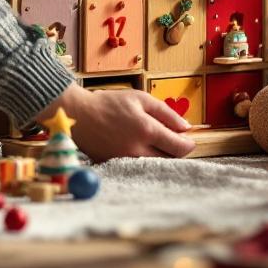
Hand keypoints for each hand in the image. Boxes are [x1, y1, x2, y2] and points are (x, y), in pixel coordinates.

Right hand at [41, 84, 194, 160]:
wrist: (78, 116)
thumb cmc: (109, 103)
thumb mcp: (140, 99)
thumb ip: (166, 113)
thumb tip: (186, 127)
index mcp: (147, 130)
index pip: (180, 147)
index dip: (188, 144)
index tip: (188, 139)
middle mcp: (139, 150)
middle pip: (170, 159)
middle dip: (175, 150)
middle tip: (171, 138)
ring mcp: (127, 161)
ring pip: (156, 165)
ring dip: (161, 156)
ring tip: (154, 142)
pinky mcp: (117, 166)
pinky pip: (139, 168)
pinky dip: (145, 160)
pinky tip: (139, 148)